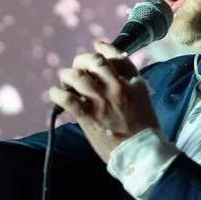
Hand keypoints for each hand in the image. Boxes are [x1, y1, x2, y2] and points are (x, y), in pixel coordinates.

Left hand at [48, 40, 160, 163]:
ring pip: (76, 76)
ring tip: (65, 84)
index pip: (117, 56)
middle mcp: (117, 87)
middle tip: (77, 70)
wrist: (142, 153)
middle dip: (81, 62)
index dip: (104, 48)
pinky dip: (57, 93)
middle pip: (94, 61)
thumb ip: (132, 85)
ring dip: (66, 77)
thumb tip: (117, 75)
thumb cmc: (144, 131)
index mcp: (133, 83)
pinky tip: (56, 95)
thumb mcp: (144, 100)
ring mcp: (102, 101)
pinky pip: (66, 98)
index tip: (96, 46)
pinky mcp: (88, 116)